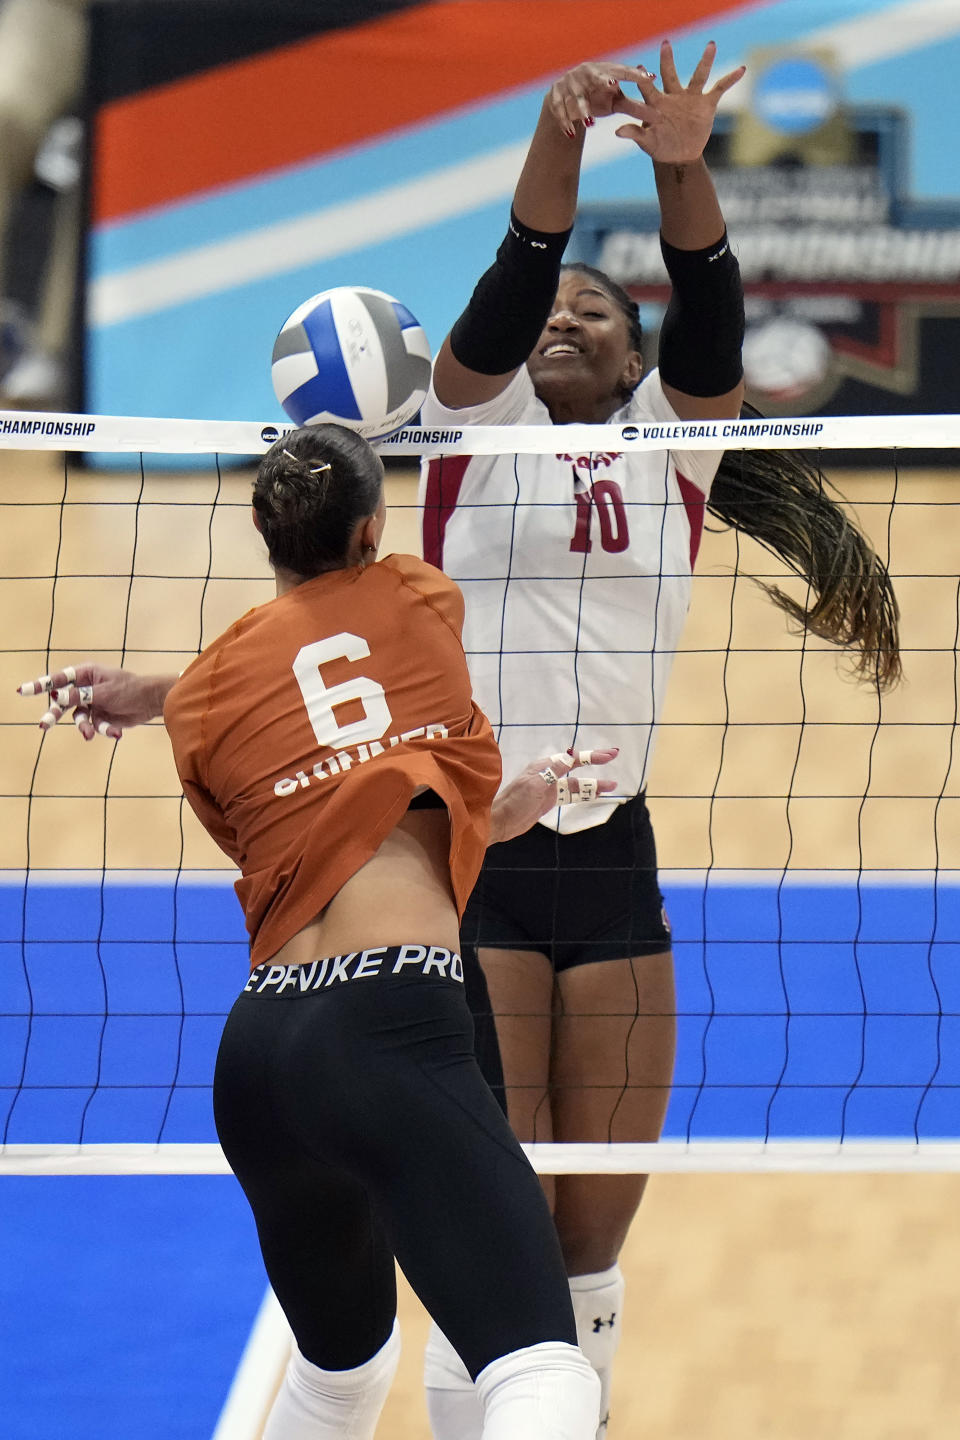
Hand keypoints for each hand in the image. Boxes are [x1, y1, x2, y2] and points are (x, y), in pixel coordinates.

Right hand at [17, 663, 176, 740]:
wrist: (152, 702)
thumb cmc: (130, 689)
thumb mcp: (103, 692)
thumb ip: (80, 696)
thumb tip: (56, 696)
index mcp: (86, 675)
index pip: (58, 679)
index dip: (40, 685)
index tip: (22, 690)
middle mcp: (86, 689)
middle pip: (63, 703)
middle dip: (54, 715)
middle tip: (43, 726)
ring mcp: (93, 704)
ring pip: (78, 719)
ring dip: (84, 728)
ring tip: (89, 734)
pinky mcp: (101, 717)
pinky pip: (95, 727)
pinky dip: (104, 731)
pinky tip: (116, 733)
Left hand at [489, 746, 618, 845]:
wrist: (500, 821)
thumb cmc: (514, 801)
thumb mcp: (535, 784)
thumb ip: (554, 771)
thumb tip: (571, 756)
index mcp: (544, 766)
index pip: (572, 758)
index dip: (591, 756)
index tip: (609, 755)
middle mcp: (549, 774)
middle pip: (577, 767)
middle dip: (595, 762)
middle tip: (614, 756)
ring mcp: (550, 788)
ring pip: (576, 784)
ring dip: (593, 784)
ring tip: (612, 785)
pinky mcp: (550, 801)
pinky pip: (571, 796)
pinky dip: (584, 795)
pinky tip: (595, 795)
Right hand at [545, 61, 654, 136]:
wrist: (565, 98)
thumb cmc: (597, 97)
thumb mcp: (616, 103)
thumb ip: (634, 106)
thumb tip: (658, 115)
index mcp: (604, 70)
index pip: (622, 72)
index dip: (635, 75)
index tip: (650, 78)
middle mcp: (586, 73)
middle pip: (596, 77)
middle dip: (603, 80)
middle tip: (614, 86)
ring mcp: (569, 84)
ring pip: (577, 97)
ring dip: (583, 110)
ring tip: (590, 123)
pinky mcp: (555, 96)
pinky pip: (559, 110)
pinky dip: (565, 121)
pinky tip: (570, 134)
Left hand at [614, 40, 744, 163]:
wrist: (680, 157)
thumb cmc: (661, 148)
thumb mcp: (648, 143)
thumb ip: (635, 134)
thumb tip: (618, 132)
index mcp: (657, 104)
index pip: (648, 88)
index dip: (643, 79)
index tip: (639, 67)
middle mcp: (674, 96)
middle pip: (670, 74)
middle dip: (667, 60)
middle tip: (666, 44)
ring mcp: (691, 98)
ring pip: (699, 75)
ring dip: (706, 61)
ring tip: (711, 45)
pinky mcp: (706, 104)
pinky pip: (720, 88)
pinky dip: (731, 79)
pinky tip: (742, 69)